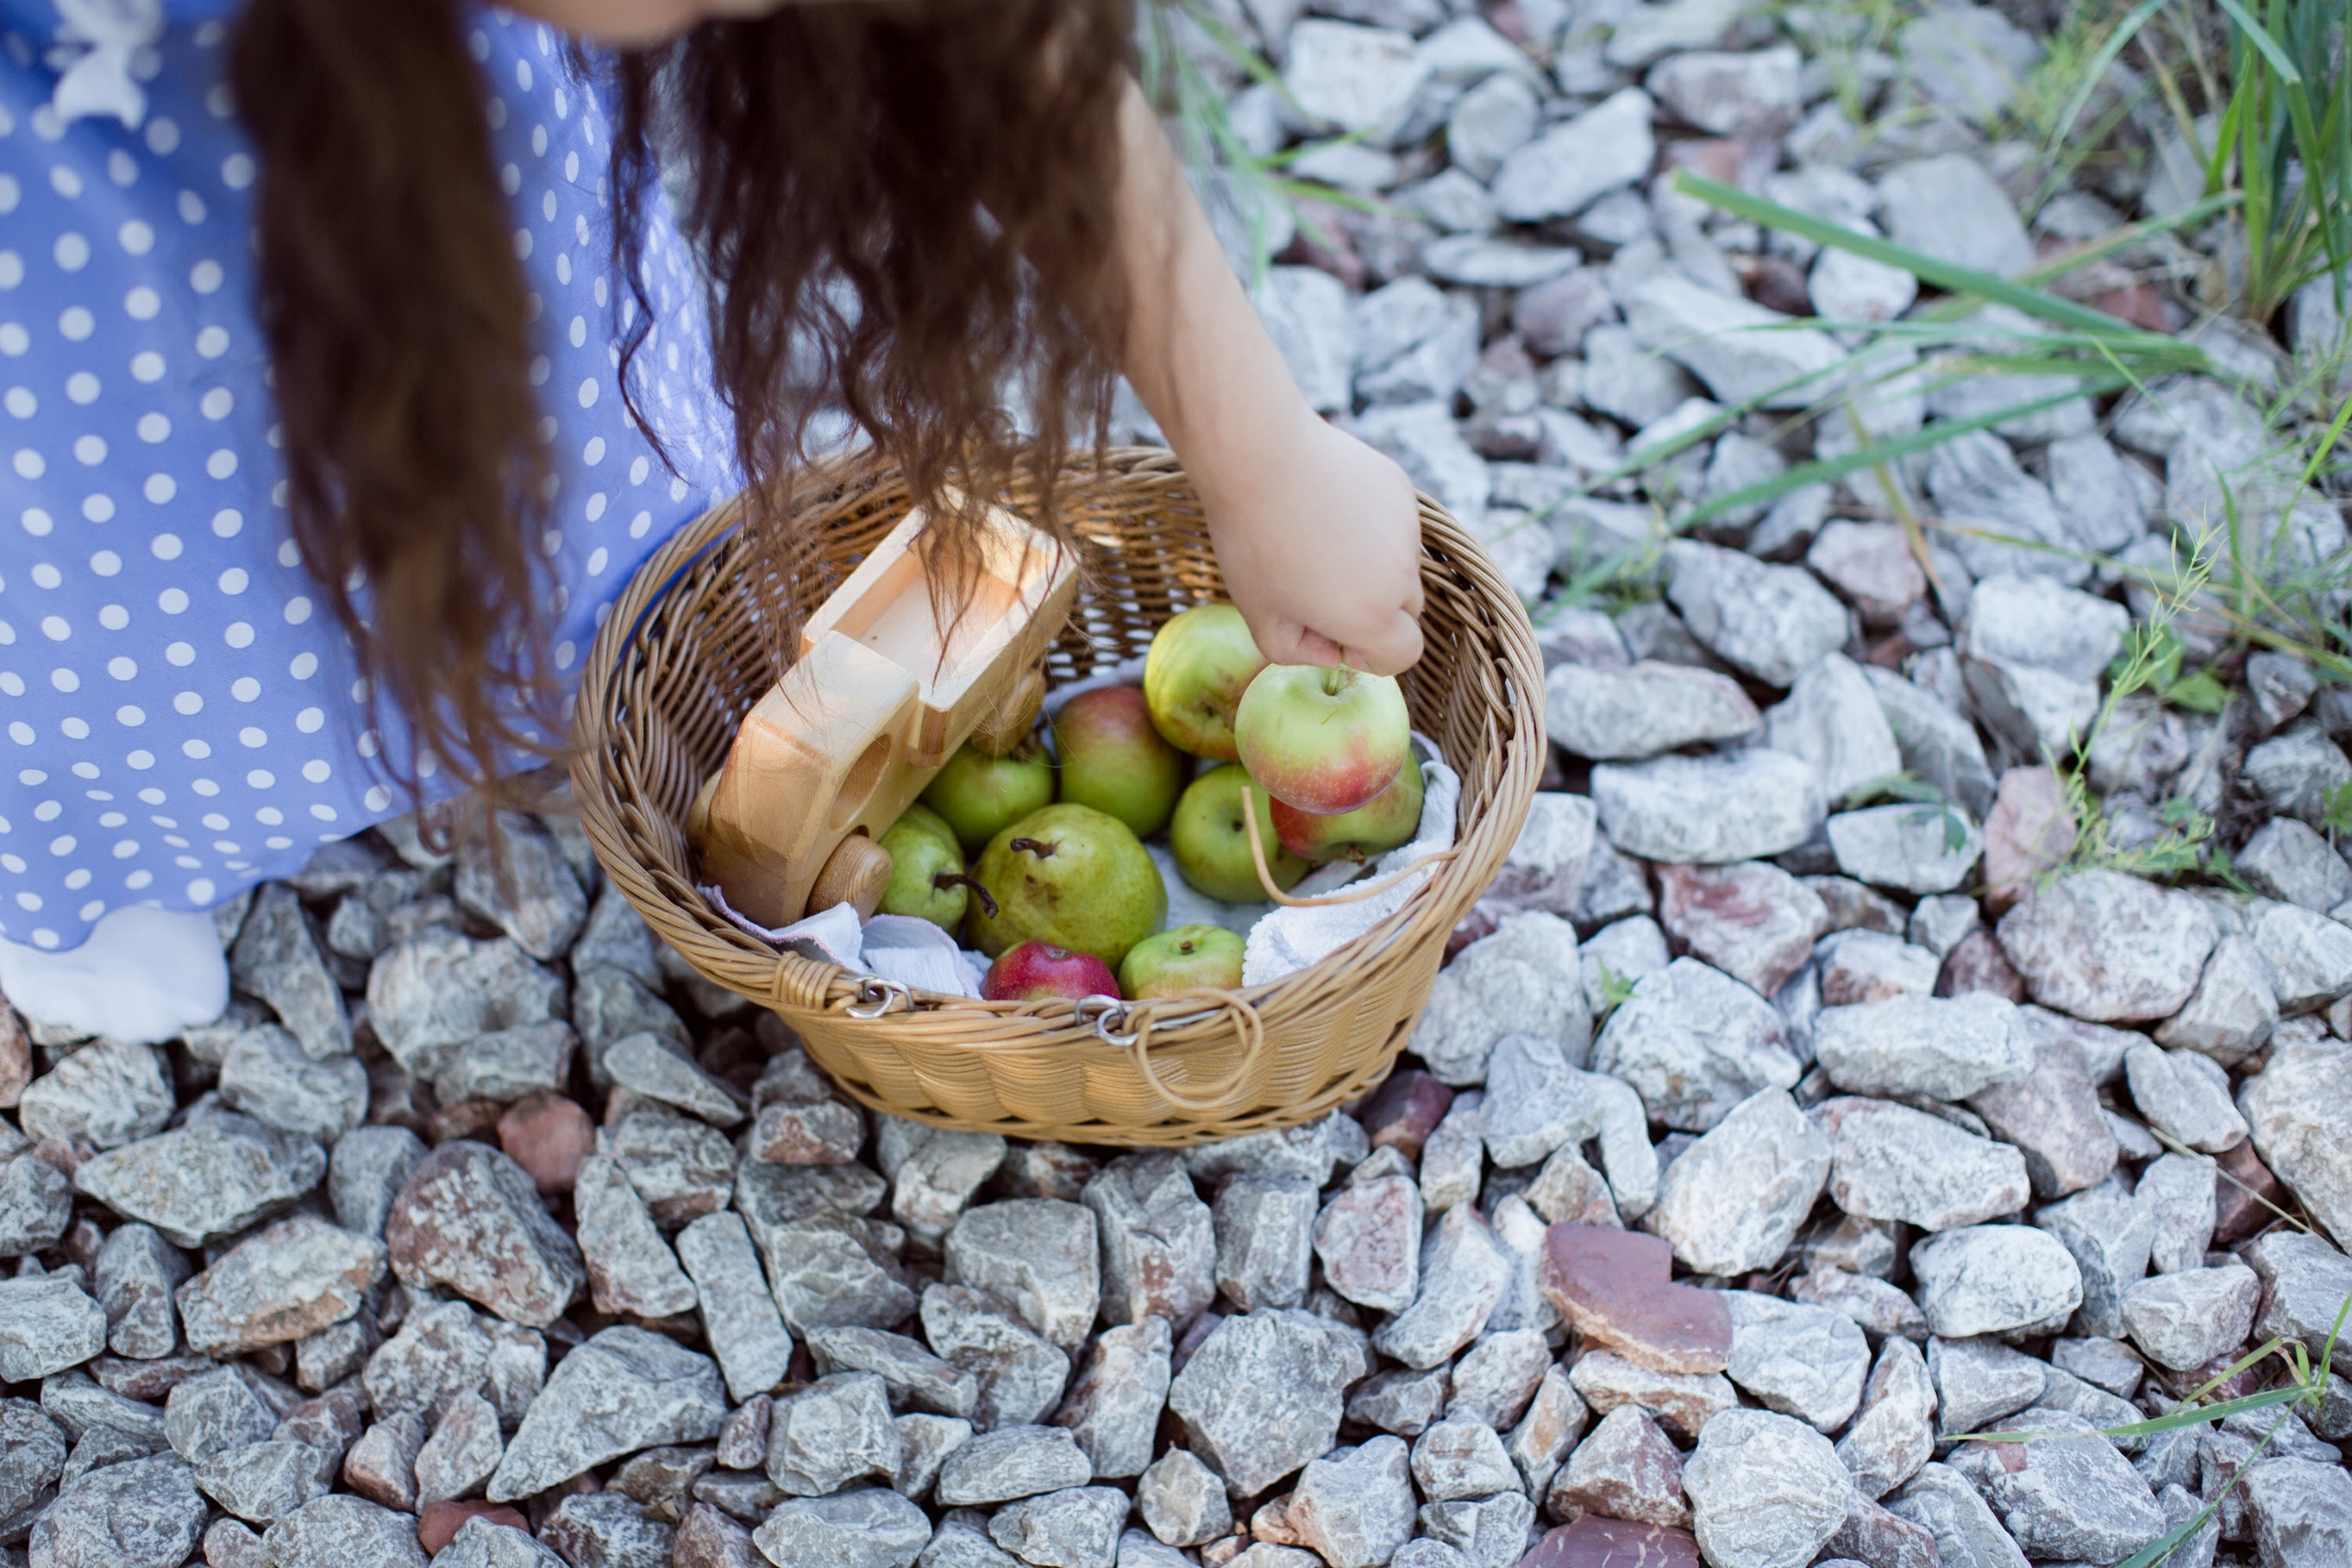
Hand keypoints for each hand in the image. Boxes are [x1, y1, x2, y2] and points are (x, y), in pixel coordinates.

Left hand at [1202, 413, 1426, 676]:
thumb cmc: (1252, 543)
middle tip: (1323, 587)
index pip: (1405, 655)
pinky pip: (1396, 523)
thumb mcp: (1260, 617)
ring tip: (1320, 539)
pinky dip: (1372, 525)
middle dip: (1375, 610)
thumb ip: (1299, 652)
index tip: (1338, 634)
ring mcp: (1406, 528)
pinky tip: (1329, 507)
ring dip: (1374, 565)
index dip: (1373, 655)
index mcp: (1370, 616)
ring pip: (1402, 563)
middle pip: (1406, 609)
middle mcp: (1402, 575)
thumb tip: (1332, 651)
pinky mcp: (1401, 489)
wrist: (1258, 456)